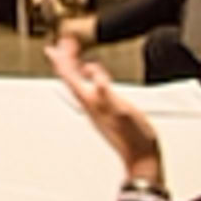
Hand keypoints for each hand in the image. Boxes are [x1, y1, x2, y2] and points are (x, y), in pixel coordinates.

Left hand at [48, 29, 162, 188]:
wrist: (141, 158)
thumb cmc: (134, 138)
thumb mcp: (122, 110)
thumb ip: (105, 91)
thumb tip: (92, 72)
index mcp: (90, 102)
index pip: (69, 76)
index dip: (63, 58)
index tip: (60, 42)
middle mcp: (89, 105)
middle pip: (70, 78)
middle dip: (65, 59)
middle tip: (62, 43)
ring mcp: (96, 109)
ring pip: (78, 83)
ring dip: (74, 66)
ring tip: (72, 53)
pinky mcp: (105, 111)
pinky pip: (90, 89)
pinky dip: (88, 77)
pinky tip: (92, 74)